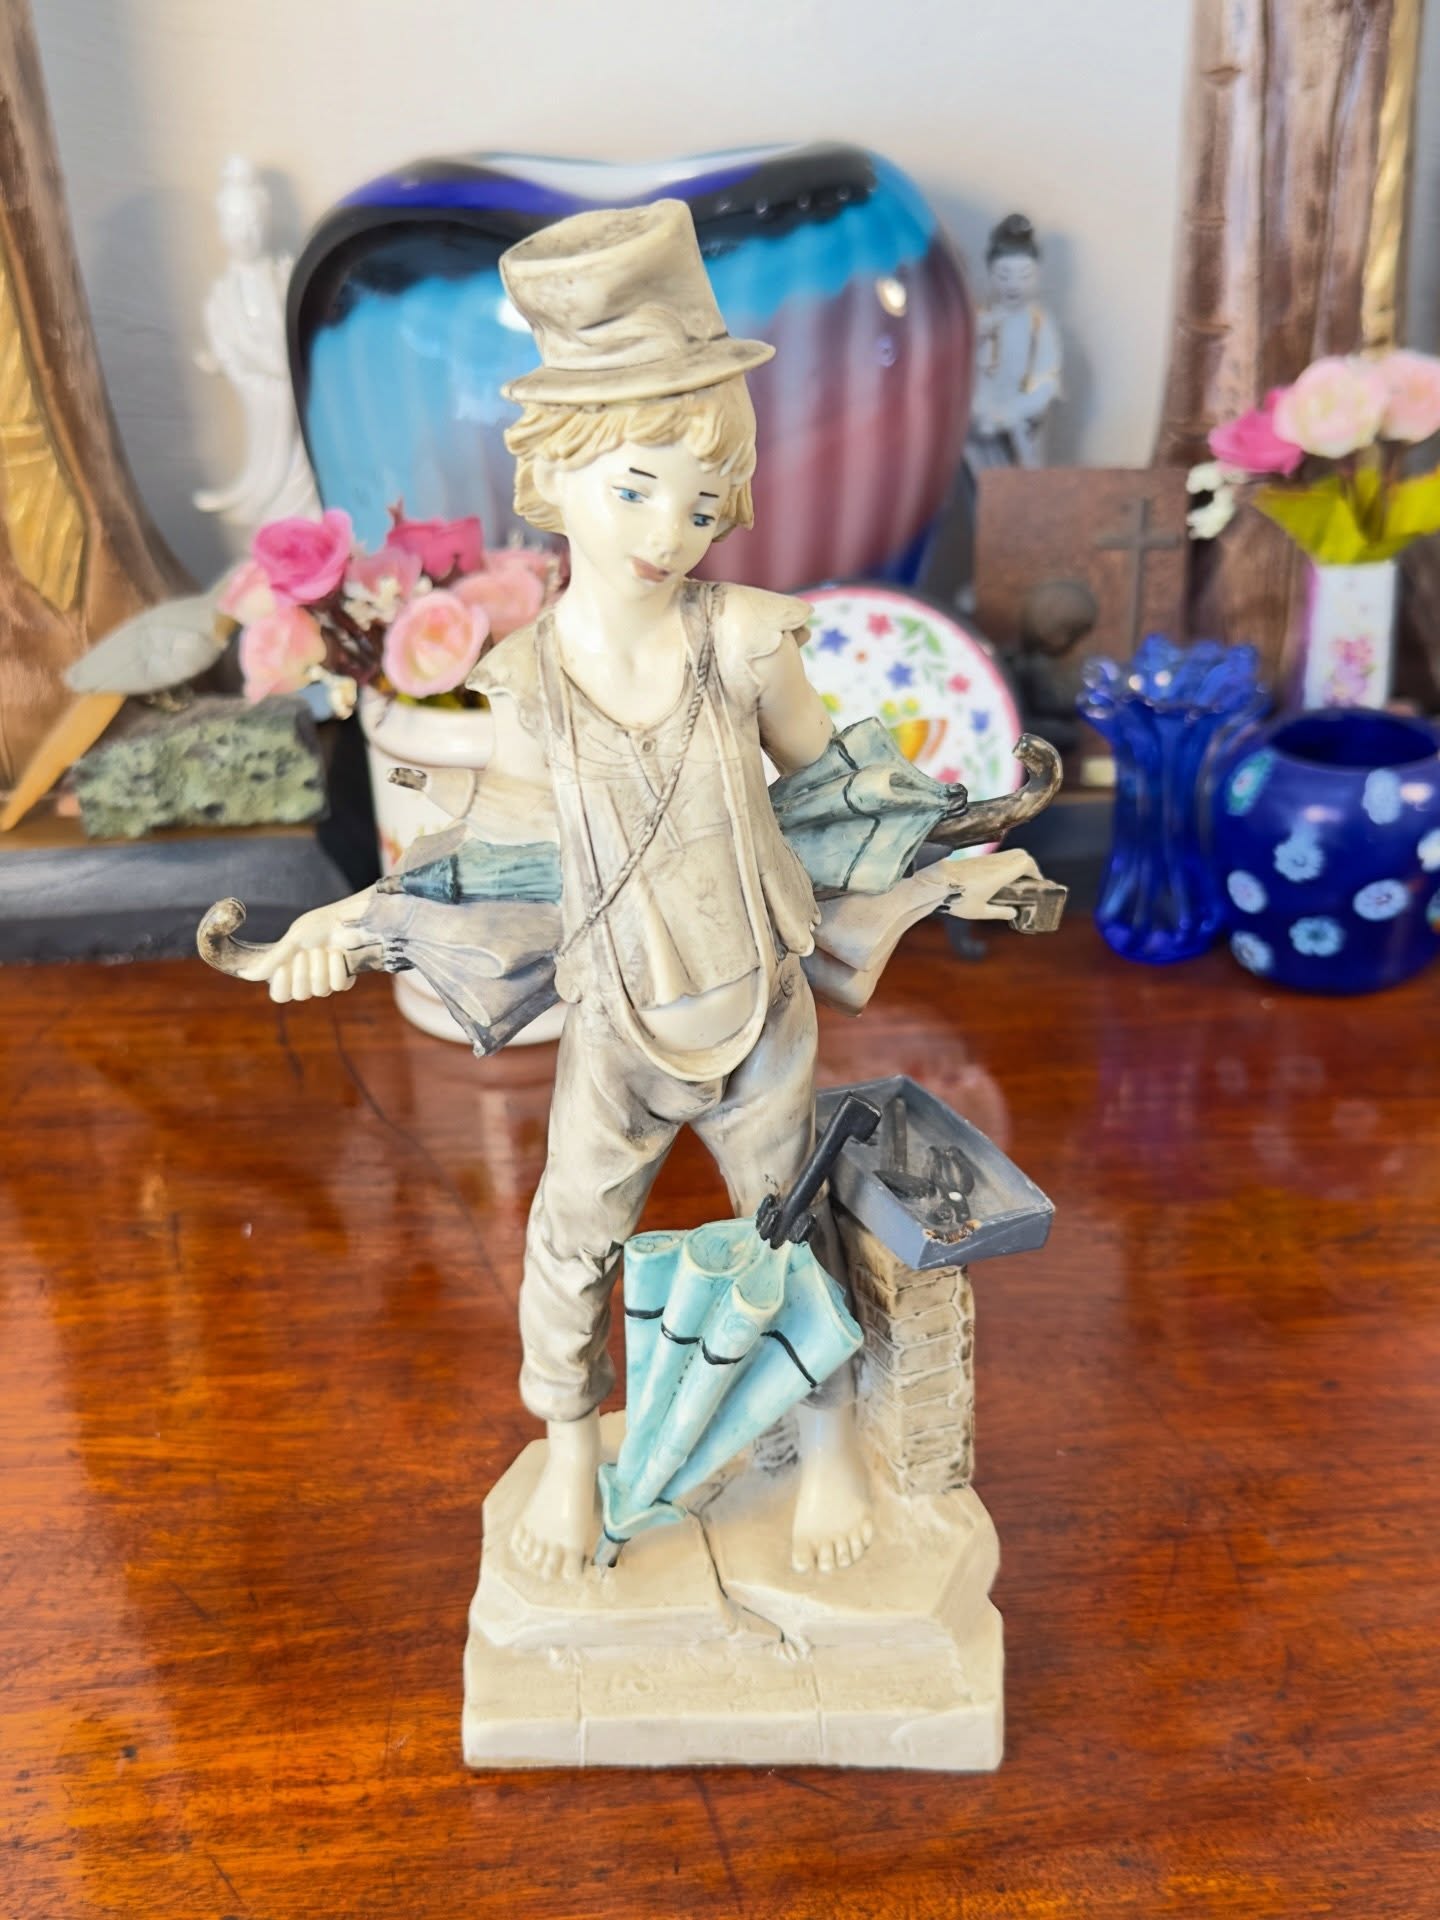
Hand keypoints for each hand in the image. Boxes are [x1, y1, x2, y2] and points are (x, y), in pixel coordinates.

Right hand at [234, 901, 375, 1003]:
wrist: (344, 919)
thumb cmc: (317, 926)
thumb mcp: (292, 940)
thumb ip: (272, 960)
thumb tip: (245, 973)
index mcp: (289, 972)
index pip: (280, 995)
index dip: (281, 984)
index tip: (283, 966)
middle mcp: (306, 981)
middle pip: (300, 994)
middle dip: (303, 971)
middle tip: (306, 952)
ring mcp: (325, 982)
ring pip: (320, 990)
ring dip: (321, 965)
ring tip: (323, 948)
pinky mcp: (344, 980)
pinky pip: (338, 985)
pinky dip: (337, 967)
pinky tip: (337, 952)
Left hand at [932, 847, 1040, 921]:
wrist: (934, 883)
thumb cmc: (956, 898)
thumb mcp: (980, 911)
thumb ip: (999, 912)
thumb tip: (1013, 913)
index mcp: (1000, 873)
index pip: (1026, 863)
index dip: (1035, 871)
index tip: (1038, 882)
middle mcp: (995, 862)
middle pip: (1021, 854)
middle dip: (1029, 865)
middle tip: (1030, 880)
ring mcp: (986, 858)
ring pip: (1010, 854)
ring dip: (1017, 864)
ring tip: (1017, 880)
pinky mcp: (978, 859)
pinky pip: (999, 857)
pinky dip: (1006, 864)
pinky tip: (1001, 879)